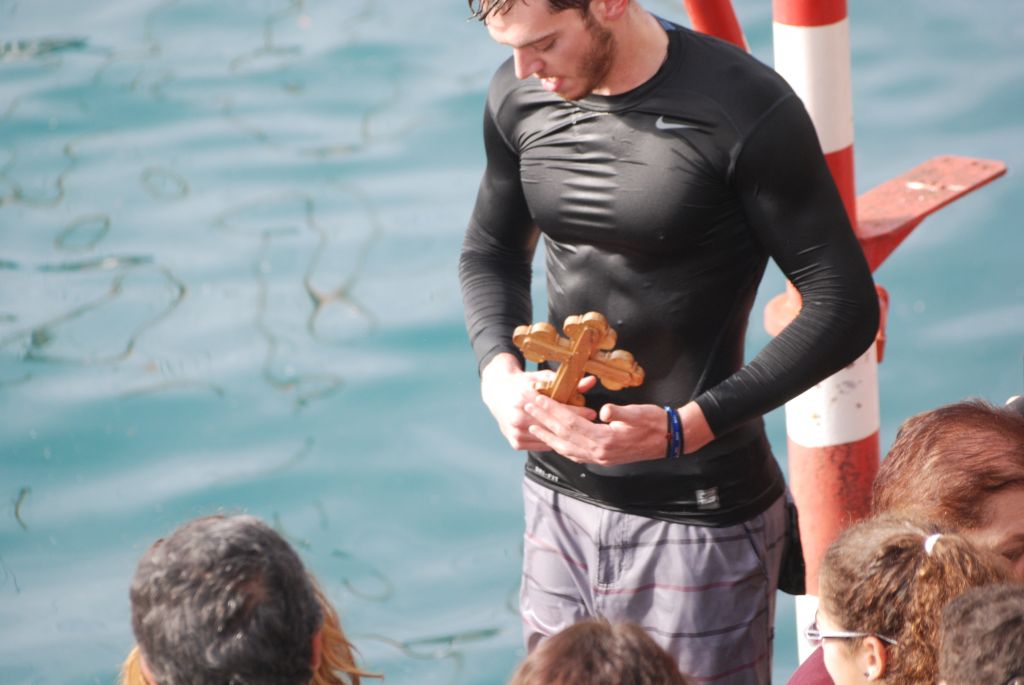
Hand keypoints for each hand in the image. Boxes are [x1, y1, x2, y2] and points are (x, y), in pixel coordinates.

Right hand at [481, 353, 596, 451]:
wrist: (498, 393)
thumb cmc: (523, 384)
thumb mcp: (542, 378)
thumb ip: (566, 382)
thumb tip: (591, 382)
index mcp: (523, 399)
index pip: (555, 408)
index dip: (576, 411)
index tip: (592, 412)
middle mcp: (517, 418)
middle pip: (553, 426)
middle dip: (575, 427)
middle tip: (592, 426)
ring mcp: (515, 433)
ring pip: (548, 439)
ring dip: (566, 438)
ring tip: (583, 435)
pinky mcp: (516, 443)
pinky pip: (541, 446)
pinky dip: (553, 443)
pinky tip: (566, 440)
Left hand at [523, 396, 668, 465]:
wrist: (669, 440)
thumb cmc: (654, 422)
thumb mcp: (638, 413)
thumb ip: (619, 413)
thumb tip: (603, 411)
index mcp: (605, 440)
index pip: (570, 423)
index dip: (552, 410)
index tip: (537, 399)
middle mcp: (599, 452)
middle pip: (563, 435)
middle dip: (543, 421)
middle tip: (527, 408)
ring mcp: (600, 458)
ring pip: (567, 448)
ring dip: (548, 436)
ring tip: (533, 426)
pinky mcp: (603, 458)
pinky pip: (576, 454)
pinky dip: (562, 447)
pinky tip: (554, 441)